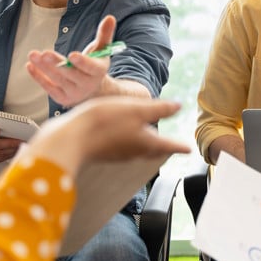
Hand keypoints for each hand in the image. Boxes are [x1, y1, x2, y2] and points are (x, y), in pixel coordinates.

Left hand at [26, 14, 127, 105]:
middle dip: (57, 64)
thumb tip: (110, 17)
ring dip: (44, 67)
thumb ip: (104, 34)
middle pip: (71, 74)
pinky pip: (48, 87)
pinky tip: (30, 65)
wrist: (93, 91)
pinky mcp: (62, 98)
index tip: (72, 55)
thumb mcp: (102, 50)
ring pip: (57, 79)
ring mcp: (74, 93)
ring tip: (33, 54)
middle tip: (45, 54)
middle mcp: (87, 85)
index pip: (91, 67)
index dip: (82, 62)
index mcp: (98, 72)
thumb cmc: (95, 65)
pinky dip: (38, 77)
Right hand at [32, 97, 190, 168]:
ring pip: (138, 149)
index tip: (189, 149)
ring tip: (151, 138)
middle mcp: (134, 152)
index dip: (180, 145)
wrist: (71, 137)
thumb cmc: (105, 121)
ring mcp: (118, 153)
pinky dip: (129, 141)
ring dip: (146, 144)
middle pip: (153, 150)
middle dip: (163, 147)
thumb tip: (178, 107)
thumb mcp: (136, 109)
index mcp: (147, 142)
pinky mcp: (104, 151)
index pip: (169, 145)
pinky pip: (122, 147)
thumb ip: (159, 109)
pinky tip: (123, 135)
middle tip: (172, 146)